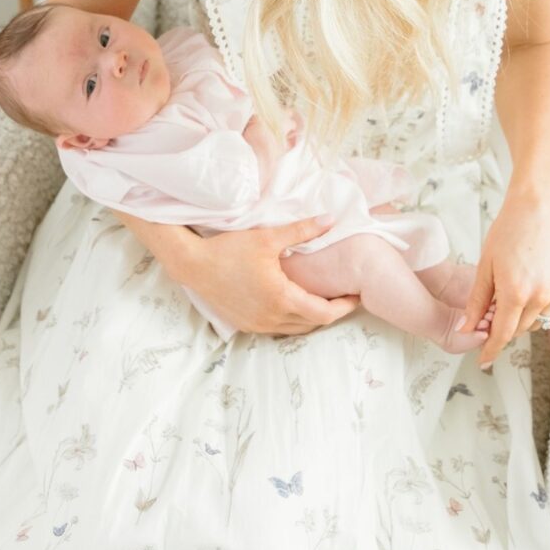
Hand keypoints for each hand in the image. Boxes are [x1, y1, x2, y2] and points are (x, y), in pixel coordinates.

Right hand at [177, 215, 360, 334]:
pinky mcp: (247, 325)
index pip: (324, 313)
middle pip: (313, 324)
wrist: (193, 264)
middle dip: (332, 311)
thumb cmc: (230, 249)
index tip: (356, 296)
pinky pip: (279, 328)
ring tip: (324, 299)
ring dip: (312, 317)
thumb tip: (330, 220)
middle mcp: (271, 317)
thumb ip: (302, 231)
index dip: (344, 307)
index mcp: (281, 298)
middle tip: (344, 295)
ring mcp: (258, 324)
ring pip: (296, 329)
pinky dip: (294, 320)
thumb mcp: (268, 237)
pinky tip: (295, 303)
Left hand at [456, 185, 549, 367]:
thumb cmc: (507, 233)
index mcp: (516, 292)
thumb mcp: (485, 266)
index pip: (503, 334)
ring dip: (525, 314)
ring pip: (539, 321)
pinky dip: (544, 306)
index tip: (483, 360)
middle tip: (498, 304)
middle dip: (506, 323)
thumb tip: (466, 329)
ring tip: (518, 286)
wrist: (537, 208)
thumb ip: (477, 302)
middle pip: (520, 328)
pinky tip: (536, 285)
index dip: (491, 348)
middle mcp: (542, 296)